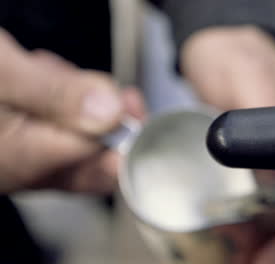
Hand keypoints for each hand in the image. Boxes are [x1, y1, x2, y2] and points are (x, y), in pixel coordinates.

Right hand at [0, 29, 145, 193]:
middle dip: (108, 122)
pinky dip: (59, 106)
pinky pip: (50, 132)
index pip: (99, 163)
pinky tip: (43, 80)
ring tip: (55, 74)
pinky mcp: (13, 142)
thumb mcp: (1, 73)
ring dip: (81, 108)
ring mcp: (16, 158)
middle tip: (111, 89)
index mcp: (21, 159)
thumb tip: (109, 112)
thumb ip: (55, 94)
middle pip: (90, 161)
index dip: (125, 134)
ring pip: (73, 143)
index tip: (133, 105)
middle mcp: (19, 170)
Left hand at [181, 26, 274, 262]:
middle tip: (252, 261)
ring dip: (263, 242)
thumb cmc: (235, 56)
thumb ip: (262, 112)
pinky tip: (233, 235)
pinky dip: (248, 227)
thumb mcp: (247, 74)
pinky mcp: (255, 165)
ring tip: (241, 255)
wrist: (215, 51)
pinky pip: (258, 205)